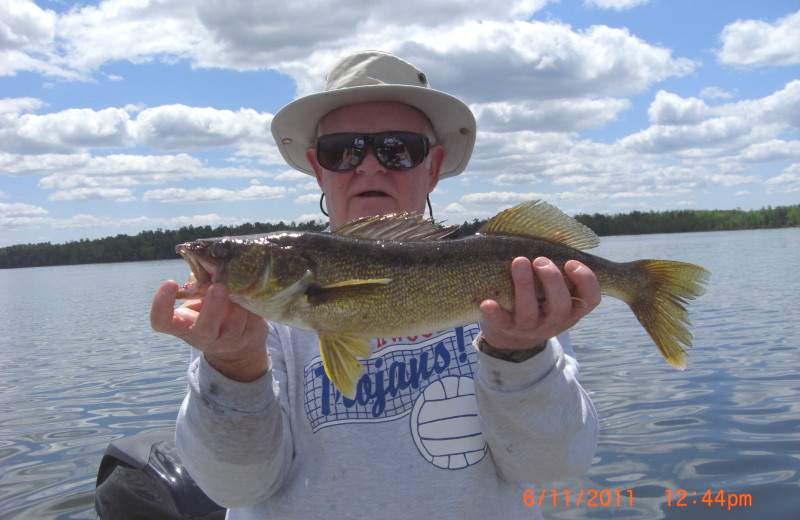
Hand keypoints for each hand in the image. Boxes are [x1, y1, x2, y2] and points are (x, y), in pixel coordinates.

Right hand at [150, 280, 268, 381]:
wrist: (237, 340)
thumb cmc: (211, 310)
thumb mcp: (200, 300)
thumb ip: (200, 285)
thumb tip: (207, 258)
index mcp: (182, 325)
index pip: (162, 321)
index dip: (161, 304)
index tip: (170, 282)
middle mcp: (202, 338)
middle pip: (205, 329)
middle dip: (213, 307)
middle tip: (220, 287)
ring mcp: (226, 343)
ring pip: (234, 325)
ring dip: (238, 303)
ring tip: (240, 288)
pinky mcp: (247, 340)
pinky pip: (253, 321)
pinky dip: (254, 306)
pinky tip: (253, 294)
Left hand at [479, 257, 600, 352]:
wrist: (511, 334)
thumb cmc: (537, 298)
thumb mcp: (552, 287)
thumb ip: (556, 261)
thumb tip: (558, 233)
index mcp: (571, 308)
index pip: (591, 298)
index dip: (586, 281)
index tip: (571, 263)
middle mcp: (554, 321)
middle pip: (560, 305)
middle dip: (552, 280)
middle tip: (540, 260)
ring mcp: (531, 327)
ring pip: (530, 312)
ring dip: (525, 285)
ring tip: (518, 261)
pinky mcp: (507, 329)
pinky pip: (501, 323)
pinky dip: (494, 313)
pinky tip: (488, 301)